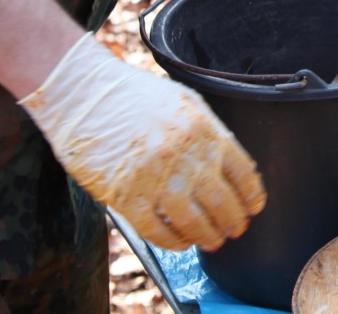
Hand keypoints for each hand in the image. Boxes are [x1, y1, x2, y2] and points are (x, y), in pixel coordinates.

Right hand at [19, 34, 265, 250]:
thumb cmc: (135, 96)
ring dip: (207, 236)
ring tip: (212, 241)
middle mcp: (184, 155)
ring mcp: (154, 178)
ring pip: (193, 221)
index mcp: (203, 129)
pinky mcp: (125, 197)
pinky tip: (180, 242)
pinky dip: (172, 241)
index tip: (253, 207)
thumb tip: (228, 163)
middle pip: (222, 201)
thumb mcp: (184, 101)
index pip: (241, 171)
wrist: (84, 95)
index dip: (251, 195)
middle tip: (236, 229)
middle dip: (233, 220)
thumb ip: (208, 130)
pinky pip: (155, 230)